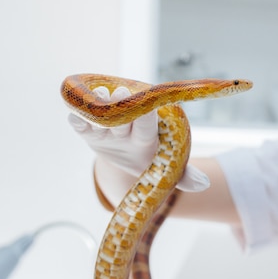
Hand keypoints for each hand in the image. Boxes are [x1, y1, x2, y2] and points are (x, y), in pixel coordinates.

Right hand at [68, 86, 209, 191]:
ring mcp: (108, 128)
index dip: (146, 116)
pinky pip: (83, 128)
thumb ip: (184, 175)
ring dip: (98, 109)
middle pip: (123, 116)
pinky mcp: (91, 133)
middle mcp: (128, 126)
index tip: (147, 108)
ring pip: (102, 119)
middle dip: (120, 105)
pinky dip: (78, 123)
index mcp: (148, 133)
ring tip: (95, 99)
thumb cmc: (155, 159)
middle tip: (116, 93)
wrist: (131, 158)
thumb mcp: (167, 168)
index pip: (148, 123)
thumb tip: (204, 184)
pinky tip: (73, 118)